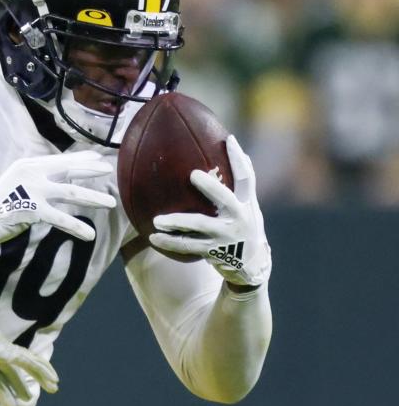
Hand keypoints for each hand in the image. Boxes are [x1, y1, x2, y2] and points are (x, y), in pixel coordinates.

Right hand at [0, 151, 115, 245]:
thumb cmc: (1, 200)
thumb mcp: (18, 179)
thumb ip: (38, 176)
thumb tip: (61, 176)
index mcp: (31, 165)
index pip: (61, 159)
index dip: (80, 158)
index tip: (97, 157)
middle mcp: (34, 173)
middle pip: (69, 170)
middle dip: (91, 170)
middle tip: (109, 170)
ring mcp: (34, 191)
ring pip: (71, 193)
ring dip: (93, 198)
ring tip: (111, 203)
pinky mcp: (34, 210)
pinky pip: (60, 219)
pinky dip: (76, 227)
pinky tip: (90, 235)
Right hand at [0, 299, 58, 405]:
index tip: (4, 405)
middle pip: (10, 375)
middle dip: (18, 387)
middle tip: (26, 400)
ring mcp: (2, 353)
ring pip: (26, 368)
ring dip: (39, 378)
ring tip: (53, 388)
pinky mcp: (7, 352)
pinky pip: (29, 362)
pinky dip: (42, 370)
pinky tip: (53, 379)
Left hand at [149, 136, 271, 286]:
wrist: (251, 266)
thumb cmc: (245, 227)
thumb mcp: (249, 207)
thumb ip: (241, 185)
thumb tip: (233, 147)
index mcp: (247, 204)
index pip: (246, 178)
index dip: (239, 159)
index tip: (228, 139)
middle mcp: (239, 218)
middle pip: (225, 198)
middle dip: (211, 187)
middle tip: (193, 174)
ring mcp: (226, 236)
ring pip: (199, 225)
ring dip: (177, 222)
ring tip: (157, 220)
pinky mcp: (214, 251)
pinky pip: (188, 246)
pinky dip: (170, 242)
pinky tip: (153, 237)